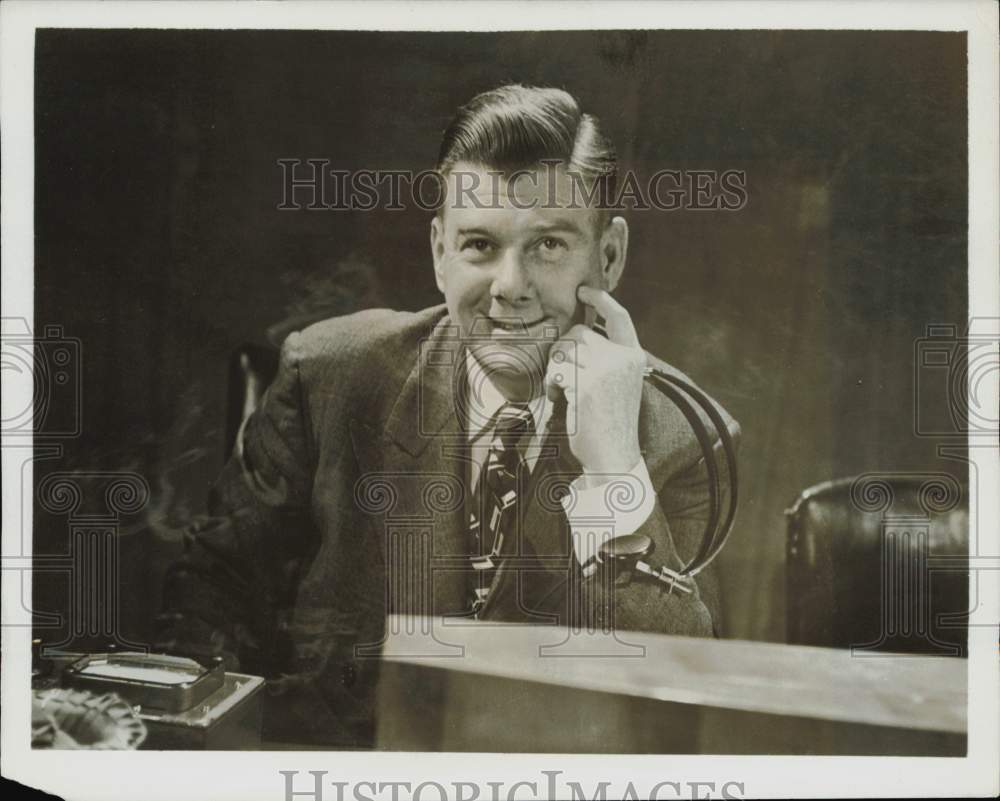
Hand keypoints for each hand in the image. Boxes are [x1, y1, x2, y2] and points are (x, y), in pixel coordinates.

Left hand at [545, 286, 645, 478]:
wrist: (614, 455)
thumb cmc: (610, 423)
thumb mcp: (619, 383)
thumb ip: (608, 358)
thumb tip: (580, 335)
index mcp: (634, 357)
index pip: (620, 317)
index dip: (601, 300)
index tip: (584, 291)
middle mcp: (623, 359)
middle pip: (580, 333)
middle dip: (564, 350)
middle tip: (564, 376)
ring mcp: (605, 371)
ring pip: (565, 350)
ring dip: (557, 369)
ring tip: (565, 391)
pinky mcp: (586, 385)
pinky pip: (558, 371)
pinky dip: (554, 385)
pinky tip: (562, 400)